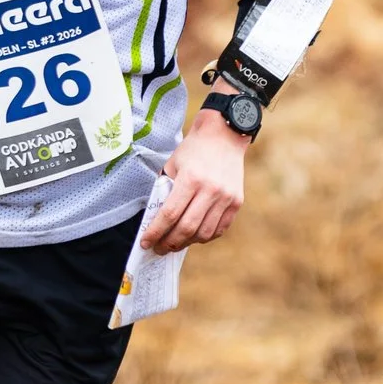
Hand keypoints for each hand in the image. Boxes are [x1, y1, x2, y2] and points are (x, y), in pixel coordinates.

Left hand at [139, 111, 247, 252]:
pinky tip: (194, 235)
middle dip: (169, 242)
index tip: (146, 242)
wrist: (224, 135)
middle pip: (187, 228)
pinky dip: (205, 236)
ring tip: (175, 243)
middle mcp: (210, 190)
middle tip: (159, 248)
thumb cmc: (194, 149)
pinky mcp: (236, 202)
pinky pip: (220, 229)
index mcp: (191, 179)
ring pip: (204, 233)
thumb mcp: (173, 165)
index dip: (156, 232)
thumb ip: (165, 190)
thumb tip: (155, 219)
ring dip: (187, 243)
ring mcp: (226, 197)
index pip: (170, 214)